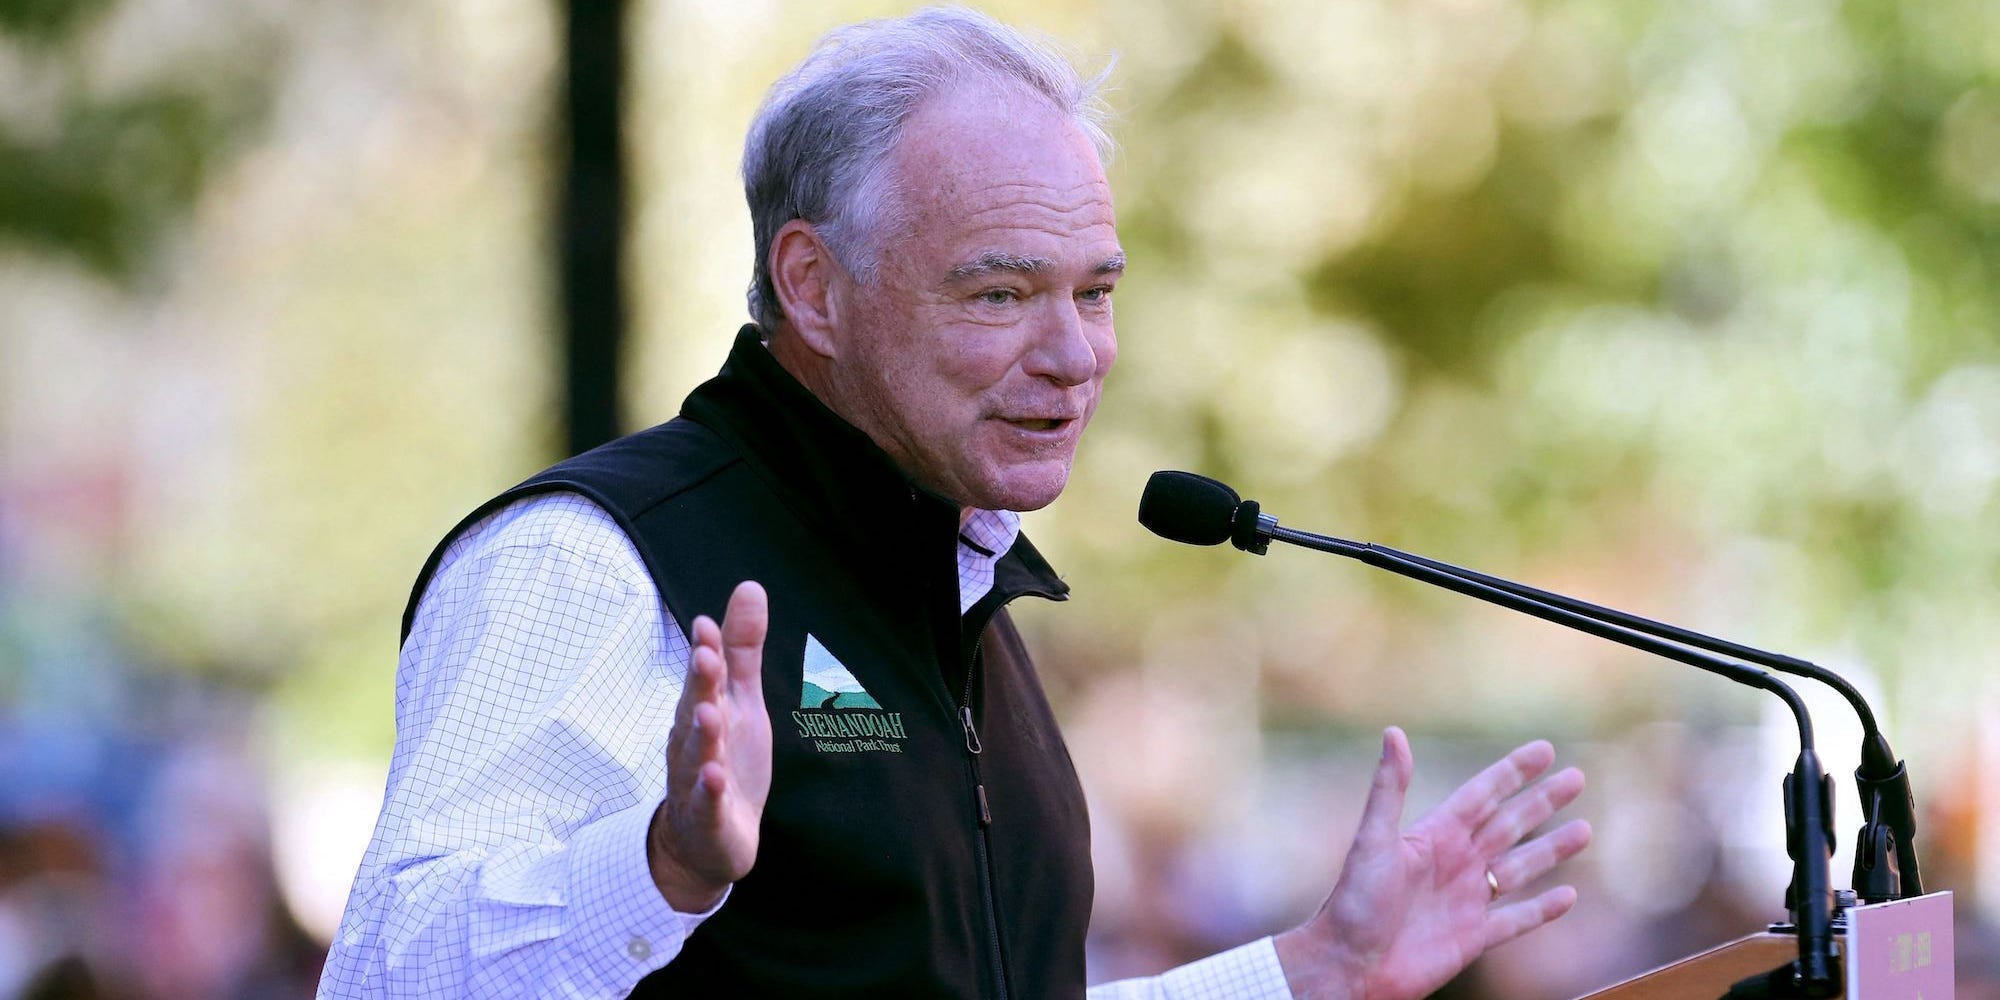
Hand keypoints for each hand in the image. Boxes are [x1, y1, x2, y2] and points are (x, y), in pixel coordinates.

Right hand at [648, 581, 771, 911]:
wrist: (706, 840)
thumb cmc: (725, 758)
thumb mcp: (741, 701)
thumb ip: (742, 650)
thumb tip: (749, 586)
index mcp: (703, 711)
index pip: (704, 678)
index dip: (707, 653)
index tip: (707, 624)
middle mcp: (693, 742)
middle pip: (694, 710)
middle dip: (699, 684)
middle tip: (706, 656)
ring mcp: (696, 782)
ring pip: (696, 756)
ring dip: (701, 735)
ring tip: (708, 713)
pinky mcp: (707, 819)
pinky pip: (705, 805)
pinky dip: (708, 792)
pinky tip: (714, 777)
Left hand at [1274, 727, 1591, 999]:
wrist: (1349, 965)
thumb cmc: (1353, 901)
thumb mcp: (1373, 839)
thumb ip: (1388, 788)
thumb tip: (1393, 732)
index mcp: (1434, 835)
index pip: (1483, 794)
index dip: (1514, 772)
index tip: (1545, 750)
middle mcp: (1454, 862)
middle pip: (1509, 824)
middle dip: (1542, 802)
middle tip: (1577, 778)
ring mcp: (1465, 900)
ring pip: (1519, 868)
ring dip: (1551, 849)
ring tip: (1584, 830)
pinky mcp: (1472, 938)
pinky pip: (1516, 920)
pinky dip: (1542, 909)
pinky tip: (1567, 896)